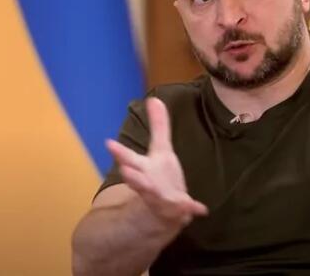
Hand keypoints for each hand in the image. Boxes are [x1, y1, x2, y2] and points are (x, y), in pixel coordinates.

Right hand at [106, 97, 207, 227]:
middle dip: (131, 176)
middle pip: (137, 180)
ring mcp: (161, 199)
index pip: (129, 158)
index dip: (119, 151)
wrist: (166, 212)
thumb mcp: (161, 149)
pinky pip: (184, 210)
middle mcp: (148, 184)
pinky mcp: (178, 209)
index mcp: (144, 168)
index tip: (108, 143)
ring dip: (154, 193)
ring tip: (151, 188)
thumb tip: (155, 98)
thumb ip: (159, 126)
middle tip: (124, 170)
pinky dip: (191, 208)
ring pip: (155, 197)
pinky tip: (201, 208)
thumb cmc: (160, 176)